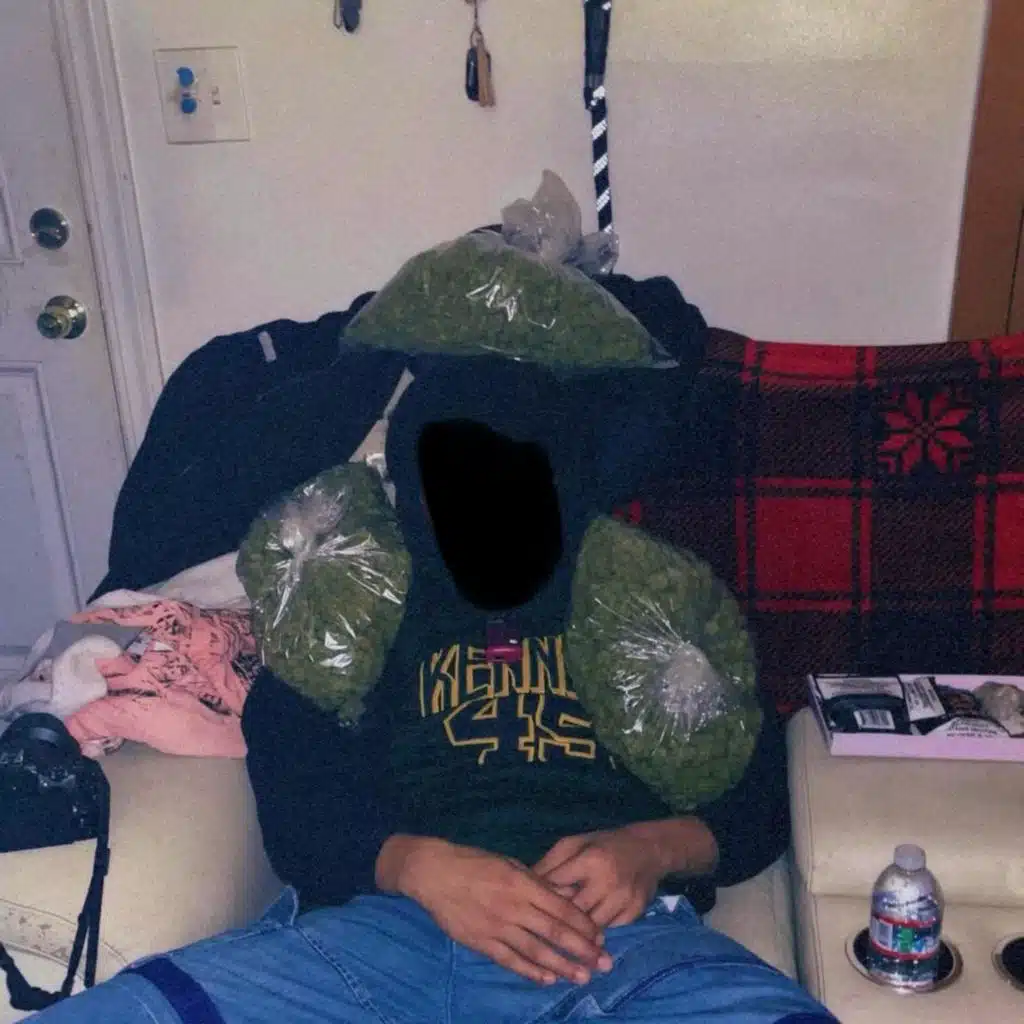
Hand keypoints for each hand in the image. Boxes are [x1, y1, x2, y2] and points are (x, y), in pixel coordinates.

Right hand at [376, 835, 613, 986]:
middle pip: (554, 931)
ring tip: (582, 977)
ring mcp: (497, 926)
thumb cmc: (475, 862)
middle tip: (603, 963)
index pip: (561, 907)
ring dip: (561, 966)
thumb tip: (562, 898)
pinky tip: (547, 979)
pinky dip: (530, 971)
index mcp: (522, 883)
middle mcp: (513, 906)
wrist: (434, 873)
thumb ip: (535, 882)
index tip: (600, 936)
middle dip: (581, 949)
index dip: (583, 924)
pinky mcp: (481, 942)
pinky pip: (510, 960)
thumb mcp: (509, 862)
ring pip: (535, 951)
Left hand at [534, 819, 718, 928]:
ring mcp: (623, 900)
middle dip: (556, 919)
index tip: (526, 902)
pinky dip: (595, 931)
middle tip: (539, 925)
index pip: (556, 886)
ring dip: (574, 931)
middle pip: (572, 912)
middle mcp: (607, 882)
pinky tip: (584, 934)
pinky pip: (608, 930)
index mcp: (590, 860)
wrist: (648, 850)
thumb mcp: (574, 844)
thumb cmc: (603, 845)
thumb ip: (549, 863)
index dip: (540, 896)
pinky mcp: (634, 913)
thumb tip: (524, 884)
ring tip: (559, 934)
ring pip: (589, 927)